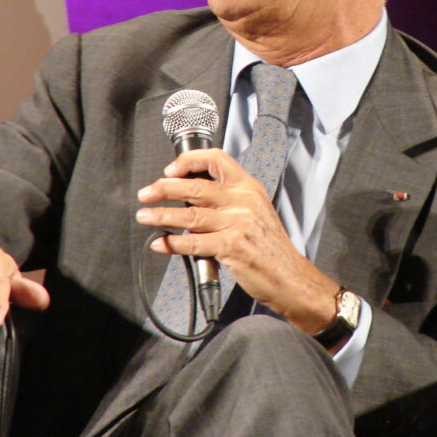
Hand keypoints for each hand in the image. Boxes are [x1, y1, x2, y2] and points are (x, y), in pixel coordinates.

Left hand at [136, 149, 338, 334]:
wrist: (290, 277)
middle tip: (147, 193)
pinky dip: (172, 243)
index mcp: (249, 187)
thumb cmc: (270, 248)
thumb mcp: (255, 211)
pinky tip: (161, 242)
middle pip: (196, 186)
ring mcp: (238, 223)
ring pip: (190, 214)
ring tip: (145, 216)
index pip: (217, 160)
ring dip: (162, 215)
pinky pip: (194, 242)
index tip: (170, 170)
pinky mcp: (232, 246)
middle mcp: (244, 201)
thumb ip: (228, 200)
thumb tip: (190, 195)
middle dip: (164, 189)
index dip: (189, 161)